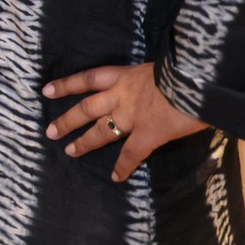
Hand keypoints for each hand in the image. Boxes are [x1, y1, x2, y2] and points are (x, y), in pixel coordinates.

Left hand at [42, 62, 204, 182]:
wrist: (198, 78)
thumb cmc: (184, 67)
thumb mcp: (159, 67)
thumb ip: (149, 79)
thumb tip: (153, 88)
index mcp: (124, 75)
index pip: (87, 78)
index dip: (66, 85)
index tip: (46, 90)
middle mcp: (121, 94)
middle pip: (86, 108)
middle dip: (67, 120)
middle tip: (50, 131)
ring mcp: (132, 115)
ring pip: (101, 131)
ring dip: (84, 142)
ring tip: (69, 151)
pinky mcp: (148, 134)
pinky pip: (131, 154)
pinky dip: (123, 167)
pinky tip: (116, 177)